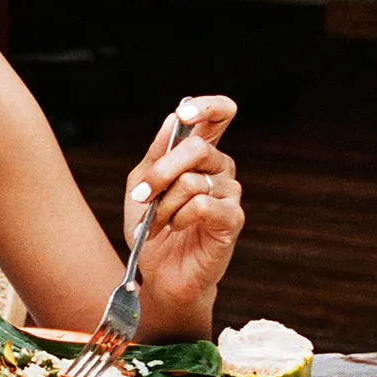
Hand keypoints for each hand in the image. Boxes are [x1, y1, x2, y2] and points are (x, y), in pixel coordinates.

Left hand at [124, 96, 244, 310]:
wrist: (159, 271)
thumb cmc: (152, 226)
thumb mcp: (142, 183)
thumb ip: (156, 152)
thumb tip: (173, 119)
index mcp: (201, 154)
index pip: (220, 114)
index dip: (206, 106)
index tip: (183, 114)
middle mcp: (221, 168)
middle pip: (197, 148)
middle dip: (161, 172)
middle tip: (142, 196)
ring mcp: (230, 193)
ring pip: (193, 181)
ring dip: (163, 204)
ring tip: (156, 223)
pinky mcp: (233, 219)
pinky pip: (202, 205)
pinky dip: (179, 217)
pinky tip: (175, 228)